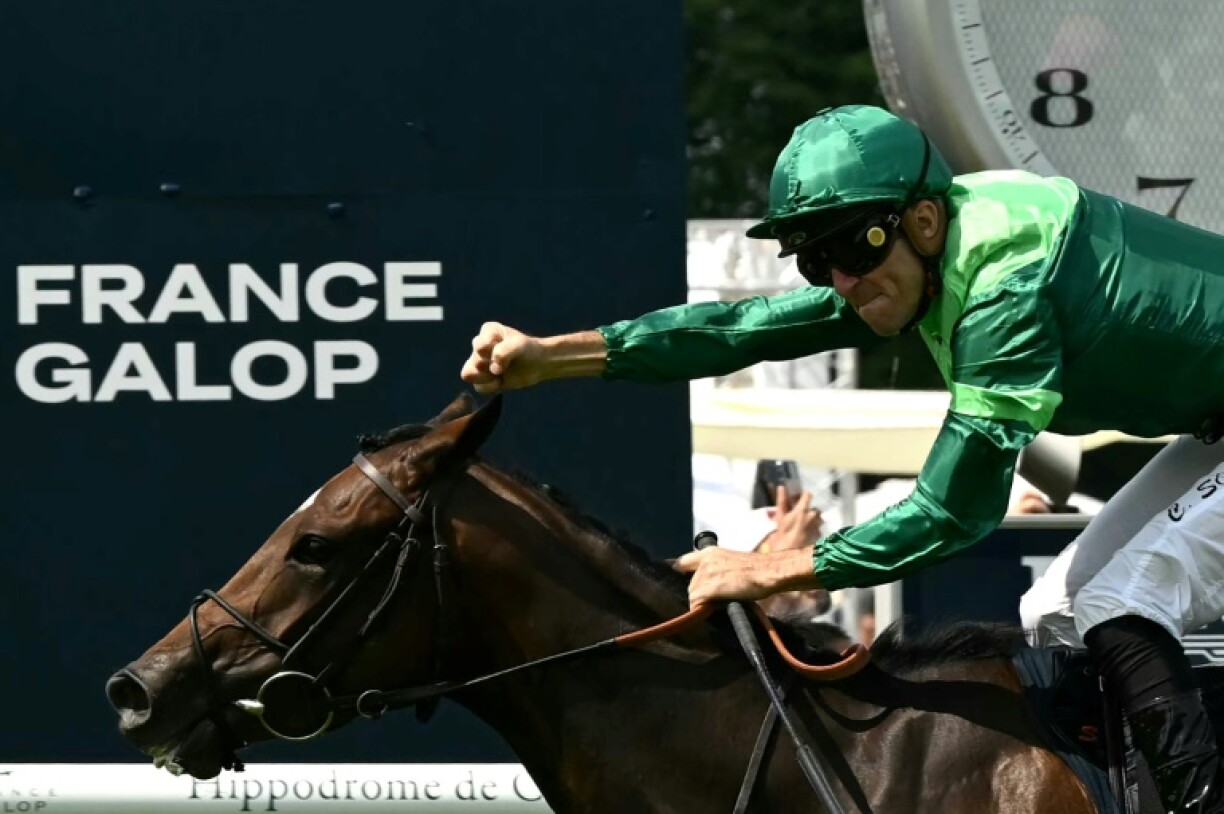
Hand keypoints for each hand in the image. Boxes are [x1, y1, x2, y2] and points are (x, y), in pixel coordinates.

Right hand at [460, 322, 546, 393]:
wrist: (537, 365)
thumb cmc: (527, 350)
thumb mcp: (520, 345)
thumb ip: (505, 351)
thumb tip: (493, 367)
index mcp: (488, 331)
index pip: (480, 347)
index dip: (494, 354)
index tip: (508, 352)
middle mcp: (479, 345)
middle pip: (475, 362)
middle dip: (492, 366)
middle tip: (506, 365)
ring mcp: (478, 361)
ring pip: (469, 375)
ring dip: (487, 378)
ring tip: (500, 374)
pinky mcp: (482, 378)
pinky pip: (478, 387)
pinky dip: (491, 387)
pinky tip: (501, 381)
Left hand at [673, 545, 818, 608]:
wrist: (768, 572)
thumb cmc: (757, 570)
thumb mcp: (731, 562)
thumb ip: (717, 569)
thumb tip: (709, 585)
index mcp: (710, 552)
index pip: (682, 562)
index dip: (681, 574)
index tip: (683, 582)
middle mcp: (704, 560)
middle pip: (689, 584)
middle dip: (699, 593)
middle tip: (715, 598)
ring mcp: (706, 573)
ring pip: (692, 594)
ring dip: (702, 601)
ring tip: (719, 602)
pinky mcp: (709, 587)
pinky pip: (696, 602)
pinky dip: (702, 608)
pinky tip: (716, 607)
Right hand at [760, 487, 822, 552]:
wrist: (790, 552)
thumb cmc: (783, 533)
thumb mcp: (780, 516)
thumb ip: (782, 501)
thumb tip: (782, 487)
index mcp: (803, 510)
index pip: (808, 494)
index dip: (803, 496)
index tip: (797, 500)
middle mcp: (813, 516)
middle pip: (814, 508)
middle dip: (808, 510)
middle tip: (799, 516)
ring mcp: (817, 526)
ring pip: (817, 518)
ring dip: (812, 519)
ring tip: (803, 525)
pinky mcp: (819, 535)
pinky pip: (818, 528)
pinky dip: (813, 529)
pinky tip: (806, 533)